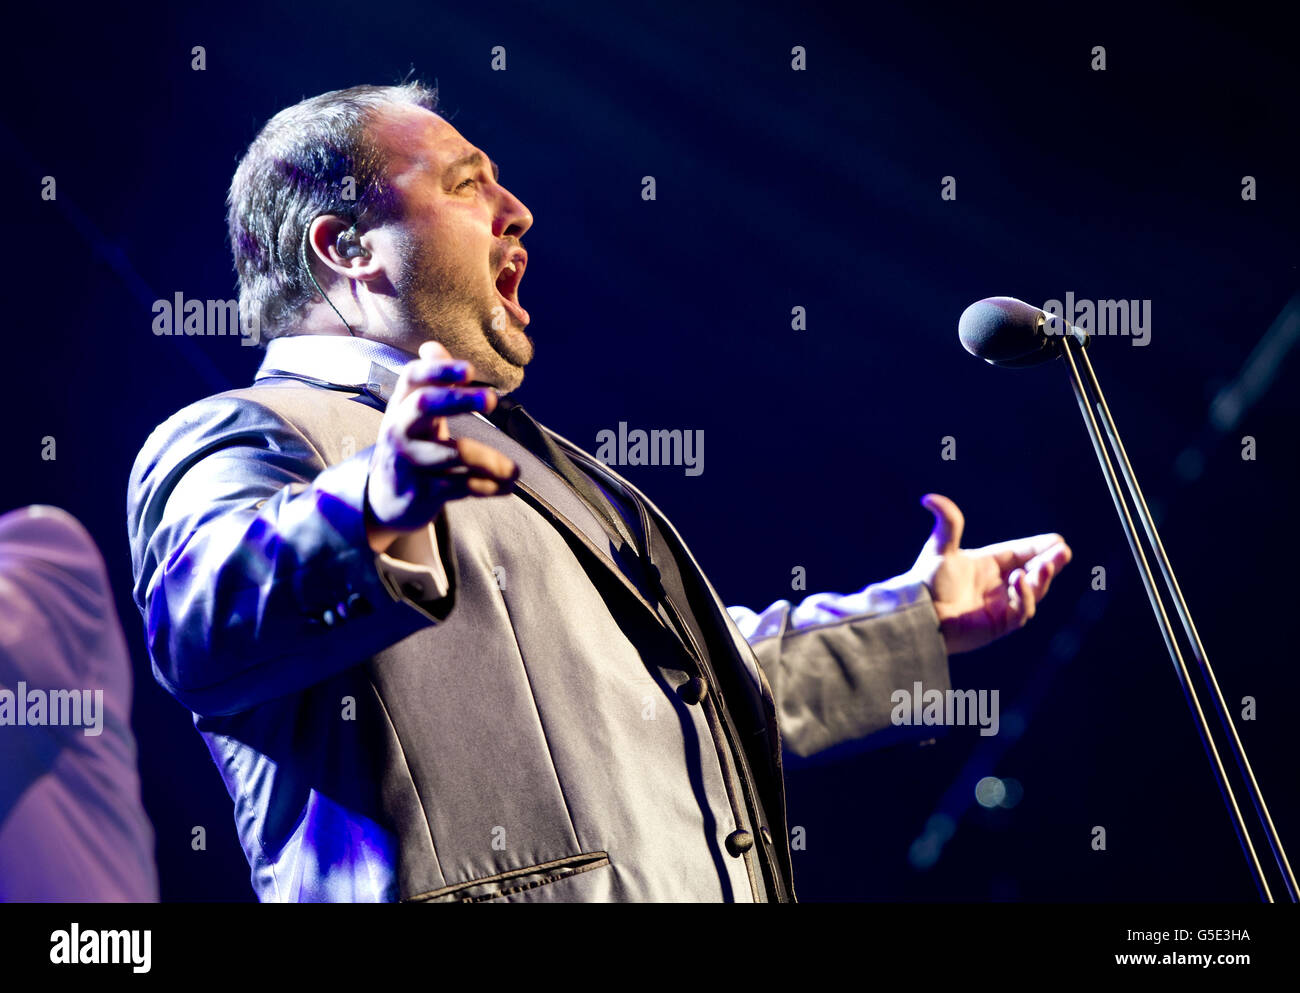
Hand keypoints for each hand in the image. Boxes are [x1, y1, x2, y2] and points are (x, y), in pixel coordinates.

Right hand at [364, 341, 518, 549]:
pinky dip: (489, 486)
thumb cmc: (412, 444)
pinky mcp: (420, 492)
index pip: (413, 377)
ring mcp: (408, 461)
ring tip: (514, 469)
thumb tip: (432, 346)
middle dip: (461, 399)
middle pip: (427, 404)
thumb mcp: (415, 414)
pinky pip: (462, 486)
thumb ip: (432, 382)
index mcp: (403, 404)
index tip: (469, 369)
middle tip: (492, 399)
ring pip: (455, 453)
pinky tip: (505, 486)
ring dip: (492, 461)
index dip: (439, 369)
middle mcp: (400, 428)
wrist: (385, 497)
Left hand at [909, 493, 1071, 654]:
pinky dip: (1024, 597)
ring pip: (1033, 592)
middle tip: (1064, 552)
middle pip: (1034, 572)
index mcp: (988, 564)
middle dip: (1051, 563)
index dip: (1040, 547)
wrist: (917, 612)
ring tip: (1043, 566)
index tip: (1058, 540)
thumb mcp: (940, 548)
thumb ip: (947, 522)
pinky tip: (1020, 581)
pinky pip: (1021, 612)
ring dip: (1041, 579)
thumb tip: (928, 498)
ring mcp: (1000, 605)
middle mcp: (998, 584)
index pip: (1021, 552)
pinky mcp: (999, 625)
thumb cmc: (926, 581)